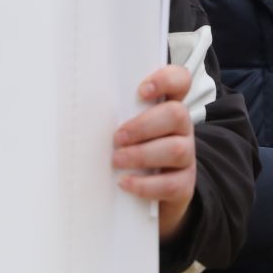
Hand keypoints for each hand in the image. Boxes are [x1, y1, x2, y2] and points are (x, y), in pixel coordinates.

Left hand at [113, 65, 195, 240]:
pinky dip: (145, 184)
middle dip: (143, 125)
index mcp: (167, 107)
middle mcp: (181, 128)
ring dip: (142, 154)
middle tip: (118, 137)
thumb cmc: (132, 151)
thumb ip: (118, 115)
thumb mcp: (127, 128)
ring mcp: (187, 157)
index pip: (180, 80)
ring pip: (177, 150)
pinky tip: (126, 182)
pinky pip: (171, 184)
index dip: (166, 80)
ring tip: (117, 160)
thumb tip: (85, 110)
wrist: (150, 192)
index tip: (141, 91)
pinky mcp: (184, 184)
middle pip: (177, 114)